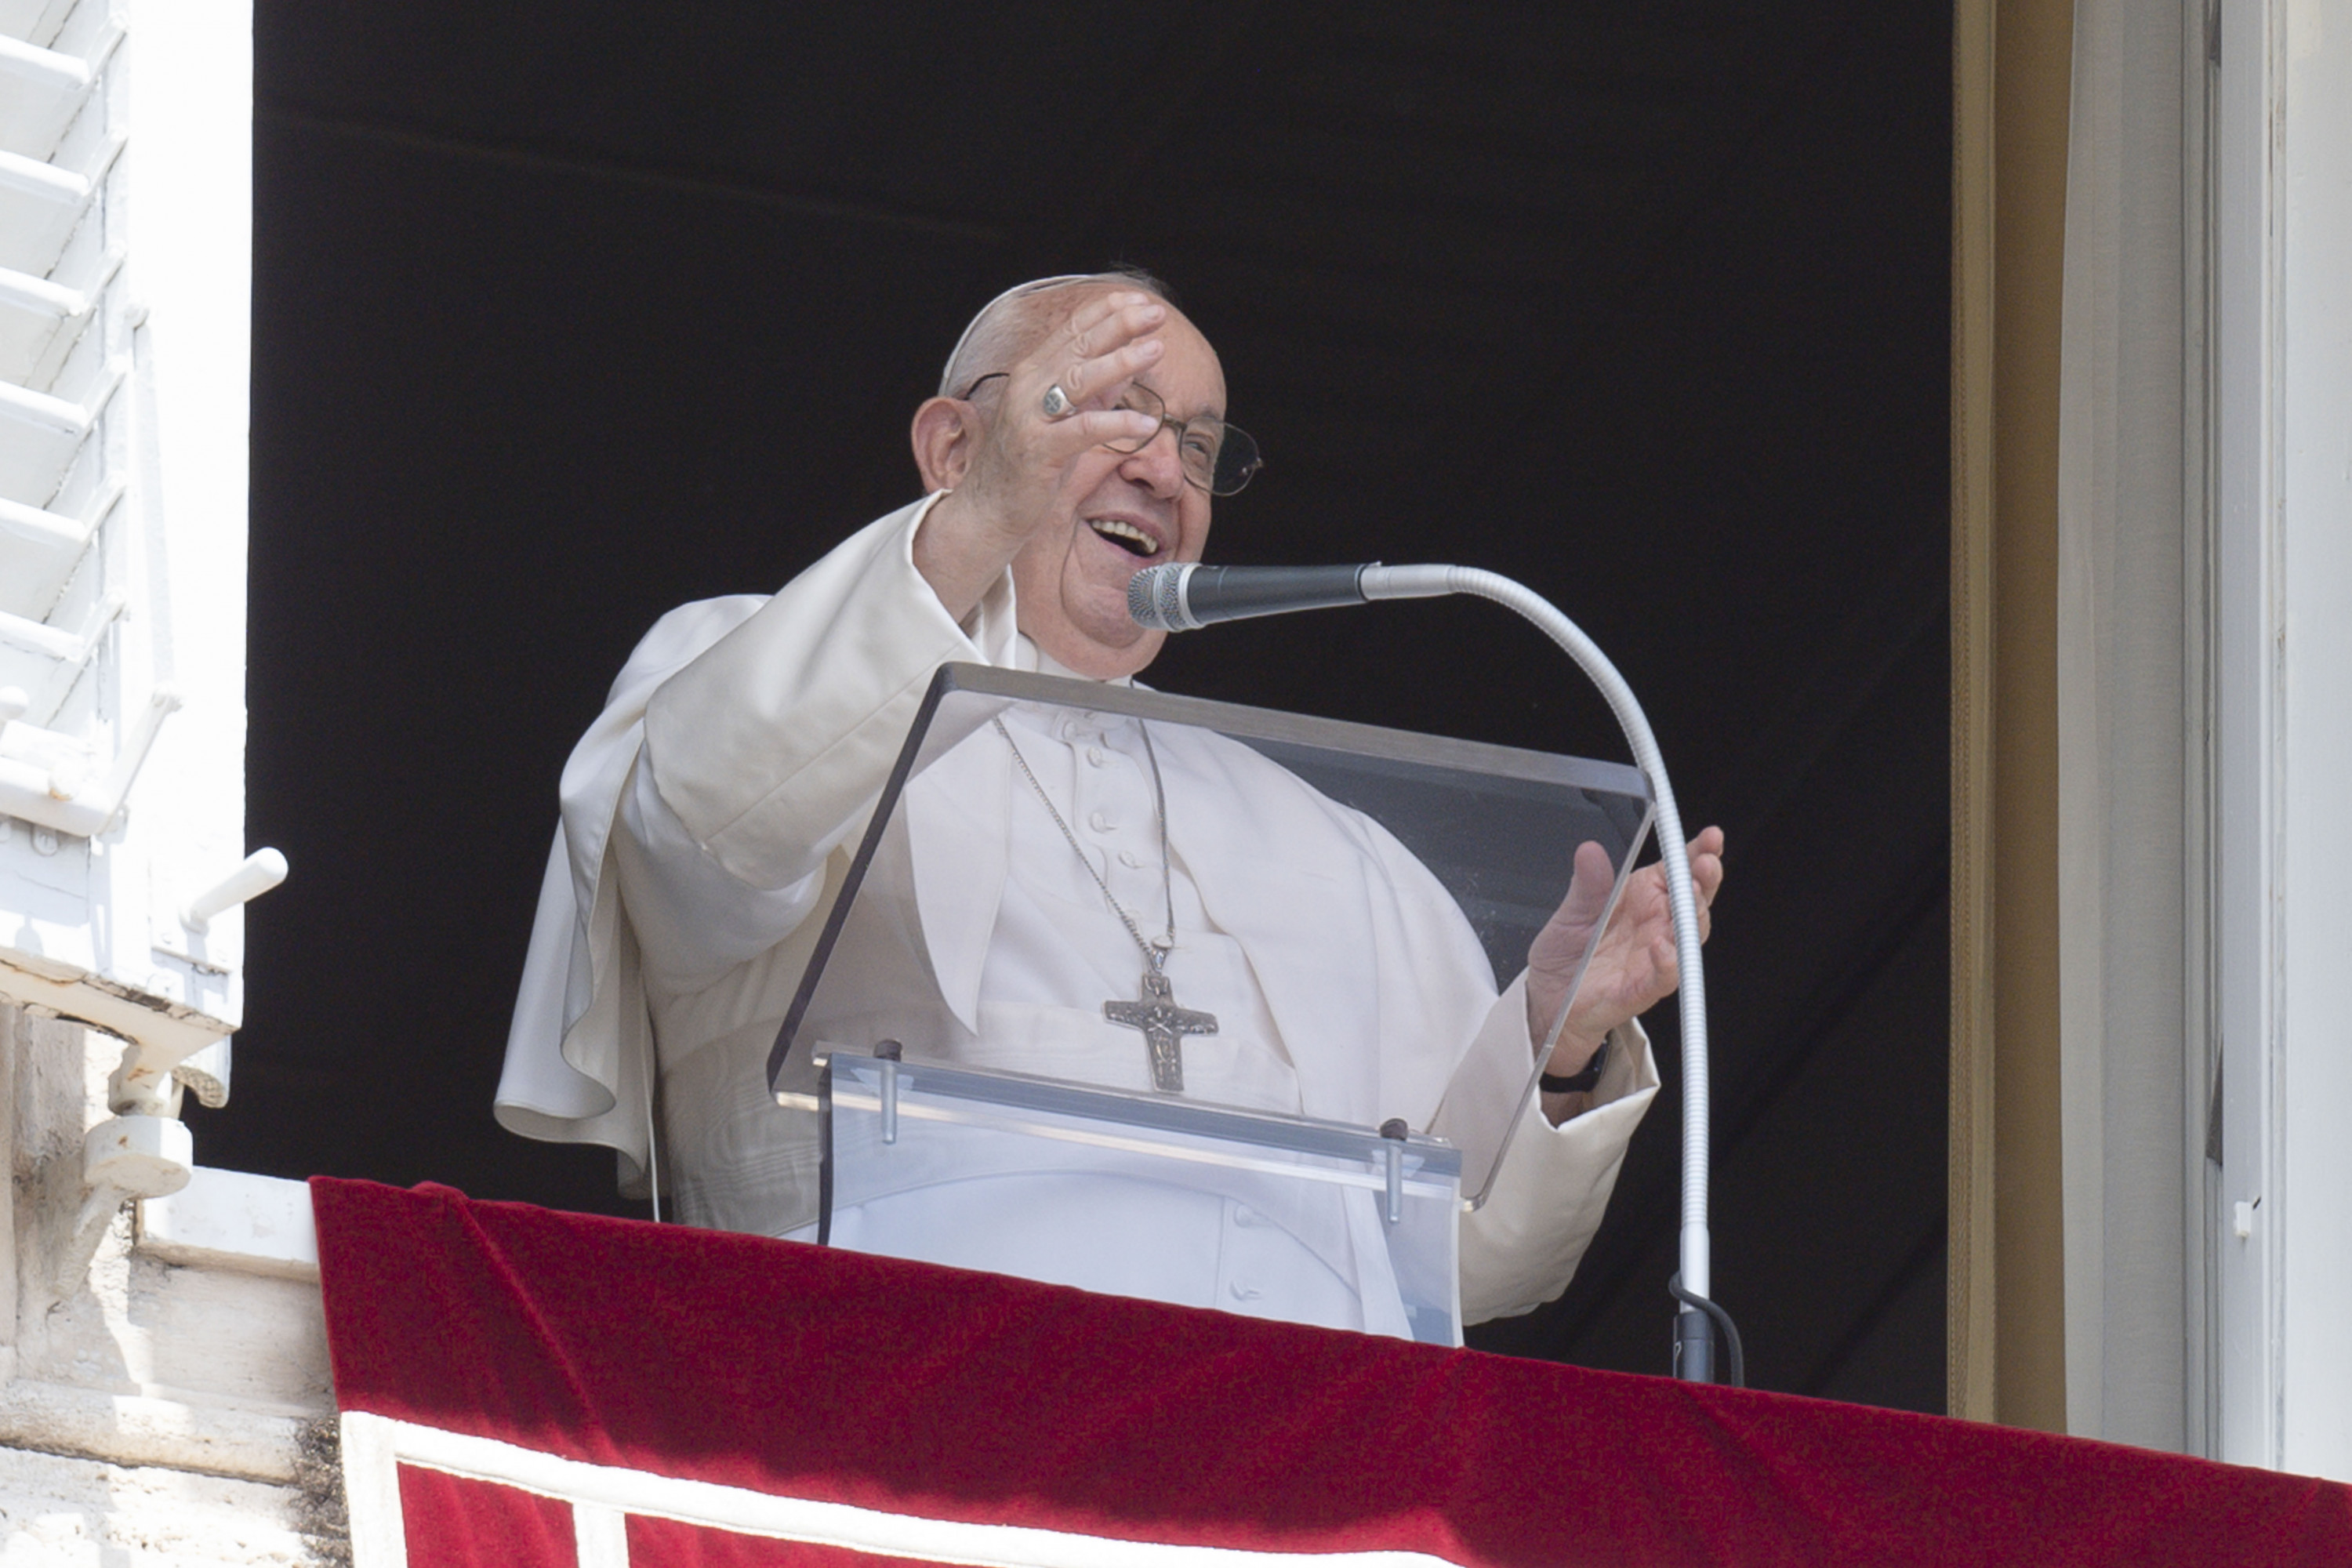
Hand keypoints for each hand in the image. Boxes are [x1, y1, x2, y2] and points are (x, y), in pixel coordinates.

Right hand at [911, 291, 1167, 616]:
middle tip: (1155, 313)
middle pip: (1078, 346)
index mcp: (1033, 372)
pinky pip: (1082, 430)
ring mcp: (1030, 417)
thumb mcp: (1068, 416)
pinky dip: (1116, 424)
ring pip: (1078, 379)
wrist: (990, 508)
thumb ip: (1097, 389)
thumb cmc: (1031, 461)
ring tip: (1156, 351)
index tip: (1141, 301)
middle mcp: (1028, 386)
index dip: (1107, 312)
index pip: (1072, 330)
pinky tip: (1147, 423)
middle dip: (1119, 325)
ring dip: (1120, 361)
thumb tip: (1133, 359)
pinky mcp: (1038, 450)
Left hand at [1526, 826, 1724, 1078]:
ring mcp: (1655, 956)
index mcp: (1643, 899)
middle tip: (1705, 863)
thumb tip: (1590, 851)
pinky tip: (1661, 945)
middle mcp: (1657, 925)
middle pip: (1694, 899)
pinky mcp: (1644, 988)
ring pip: (1689, 935)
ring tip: (1690, 893)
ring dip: (1694, 915)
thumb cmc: (1568, 956)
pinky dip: (1668, 961)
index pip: (1678, 871)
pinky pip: (1666, 976)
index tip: (1711, 837)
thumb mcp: (1571, 913)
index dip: (1697, 854)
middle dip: (1704, 879)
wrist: (1548, 1001)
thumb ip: (1586, 885)